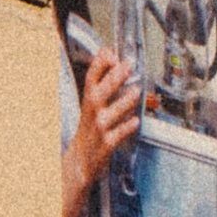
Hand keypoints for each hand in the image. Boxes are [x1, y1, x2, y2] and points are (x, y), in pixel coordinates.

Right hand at [62, 48, 142, 216]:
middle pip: (100, 92)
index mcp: (87, 102)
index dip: (99, 64)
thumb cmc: (90, 133)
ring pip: (111, 113)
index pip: (90, 78)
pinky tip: (135, 121)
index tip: (109, 51)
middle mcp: (91, 114)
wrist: (79, 164)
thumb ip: (103, 86)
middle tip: (128, 65)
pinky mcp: (106, 145)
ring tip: (136, 92)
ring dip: (124, 102)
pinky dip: (127, 127)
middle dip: (114, 77)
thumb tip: (112, 61)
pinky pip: (117, 135)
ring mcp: (98, 130)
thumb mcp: (92, 108)